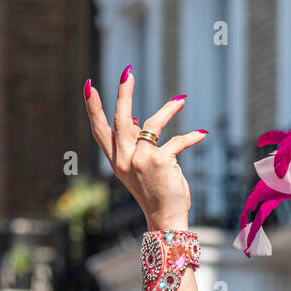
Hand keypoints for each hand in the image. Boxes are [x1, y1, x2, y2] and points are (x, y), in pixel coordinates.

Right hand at [83, 69, 206, 230]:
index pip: (100, 131)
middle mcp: (125, 160)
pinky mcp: (160, 162)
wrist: (165, 218)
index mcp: (117, 162)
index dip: (93, 109)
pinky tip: (201, 134)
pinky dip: (191, 137)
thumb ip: (136, 145)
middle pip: (121, 121)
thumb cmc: (155, 193)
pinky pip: (177, 141)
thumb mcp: (140, 169)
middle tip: (127, 72)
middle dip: (123, 94)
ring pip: (152, 125)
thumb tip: (138, 119)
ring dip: (168, 110)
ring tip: (181, 100)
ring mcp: (141, 161)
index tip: (88, 86)